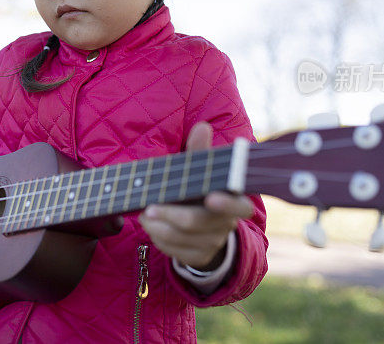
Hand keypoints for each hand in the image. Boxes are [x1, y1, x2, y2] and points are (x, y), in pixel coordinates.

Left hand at [138, 122, 254, 269]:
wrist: (203, 227)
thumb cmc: (199, 189)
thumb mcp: (200, 171)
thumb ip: (200, 152)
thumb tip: (202, 127)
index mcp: (234, 201)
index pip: (239, 206)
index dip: (227, 204)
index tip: (211, 197)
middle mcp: (227, 224)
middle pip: (198, 222)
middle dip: (170, 214)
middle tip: (149, 207)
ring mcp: (214, 242)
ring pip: (182, 238)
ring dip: (158, 226)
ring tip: (144, 215)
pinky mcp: (199, 256)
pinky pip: (176, 251)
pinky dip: (159, 238)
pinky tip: (151, 226)